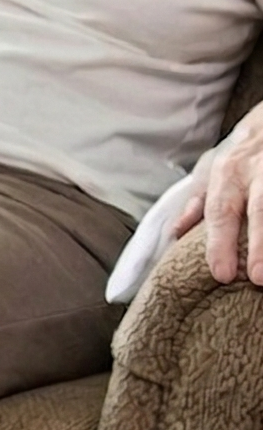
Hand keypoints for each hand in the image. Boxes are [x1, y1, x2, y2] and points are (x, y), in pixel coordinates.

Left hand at [172, 103, 262, 283]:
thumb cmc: (242, 150)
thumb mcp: (213, 166)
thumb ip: (198, 200)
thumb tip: (176, 233)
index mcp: (228, 172)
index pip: (221, 212)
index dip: (220, 244)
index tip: (222, 274)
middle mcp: (258, 171)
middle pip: (261, 210)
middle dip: (260, 245)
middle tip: (259, 279)